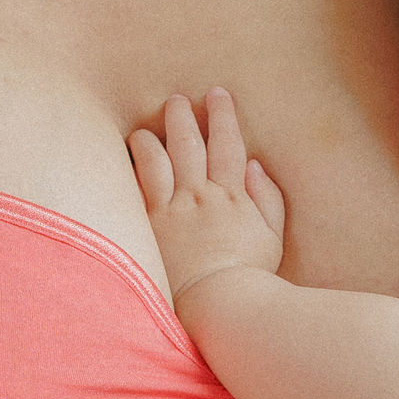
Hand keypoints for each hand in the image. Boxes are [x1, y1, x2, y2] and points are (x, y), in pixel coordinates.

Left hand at [129, 88, 285, 301]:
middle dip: (183, 116)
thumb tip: (254, 166)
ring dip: (150, 139)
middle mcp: (198, 196)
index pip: (227, 144)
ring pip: (155, 160)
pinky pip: (134, 189)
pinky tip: (124, 161)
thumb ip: (267, 198)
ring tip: (145, 130)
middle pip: (188, 144)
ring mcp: (169, 211)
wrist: (218, 303)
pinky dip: (130, 170)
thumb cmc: (250, 276)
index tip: (217, 94)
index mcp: (231, 195)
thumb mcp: (273, 236)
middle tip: (176, 100)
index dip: (222, 115)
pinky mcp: (147, 229)